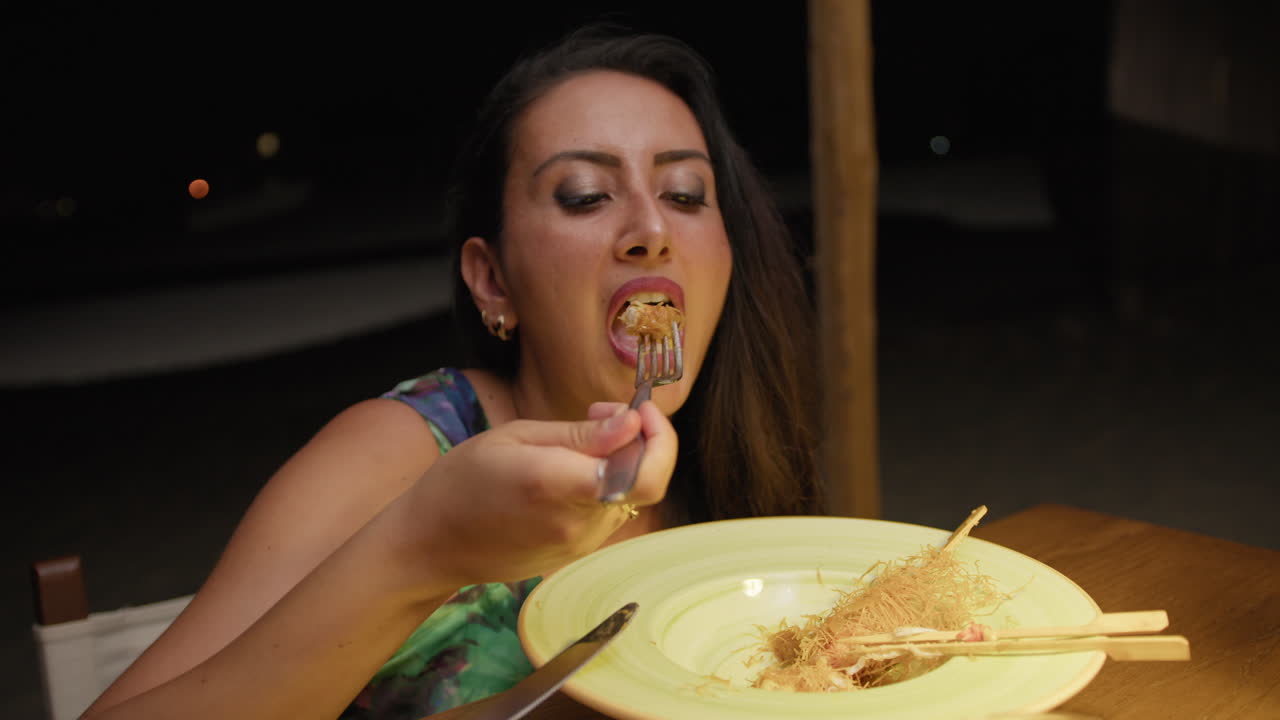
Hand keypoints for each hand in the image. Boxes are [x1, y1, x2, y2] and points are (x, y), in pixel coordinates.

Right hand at [403, 400, 675, 587]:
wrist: (433, 544)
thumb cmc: (462, 480)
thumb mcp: (514, 438)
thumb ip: (578, 435)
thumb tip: (631, 423)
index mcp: (557, 484)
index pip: (642, 473)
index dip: (657, 438)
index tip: (639, 410)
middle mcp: (576, 521)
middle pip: (645, 484)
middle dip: (644, 442)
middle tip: (610, 414)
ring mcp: (579, 543)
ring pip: (629, 497)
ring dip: (622, 462)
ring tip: (578, 439)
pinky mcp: (575, 552)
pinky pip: (608, 512)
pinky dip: (605, 483)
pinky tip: (571, 468)